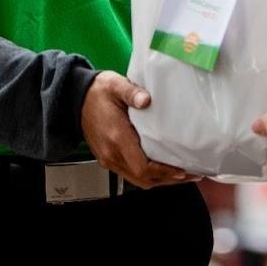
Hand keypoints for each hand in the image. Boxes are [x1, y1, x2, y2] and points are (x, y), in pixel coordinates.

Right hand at [79, 72, 198, 189]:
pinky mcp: (108, 159)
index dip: (164, 173)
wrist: (75, 98)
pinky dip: (148, 176)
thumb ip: (131, 92)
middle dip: (168, 180)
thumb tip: (146, 99)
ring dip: (160, 180)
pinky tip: (161, 169)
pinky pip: (131, 174)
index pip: (143, 167)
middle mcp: (112, 153)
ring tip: (181, 174)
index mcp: (116, 137)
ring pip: (138, 180)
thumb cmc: (97, 92)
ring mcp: (108, 158)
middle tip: (191, 174)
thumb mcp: (115, 85)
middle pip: (143, 179)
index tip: (182, 170)